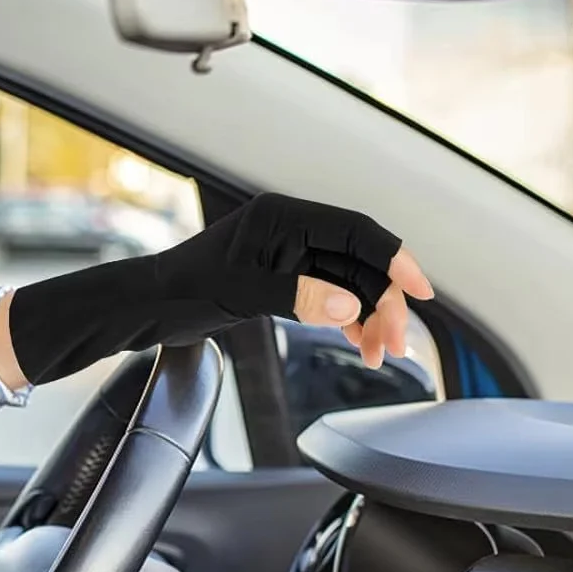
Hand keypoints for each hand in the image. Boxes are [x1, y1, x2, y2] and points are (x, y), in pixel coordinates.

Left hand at [4, 192, 433, 385]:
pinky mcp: (285, 277)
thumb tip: (349, 305)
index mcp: (284, 217)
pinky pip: (331, 295)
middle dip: (383, 303)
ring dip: (368, 317)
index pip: (357, 232)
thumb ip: (297, 297)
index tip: (421, 292)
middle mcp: (292, 229)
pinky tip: (358, 344)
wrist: (151, 304)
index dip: (396, 260)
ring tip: (376, 355)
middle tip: (392, 345)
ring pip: (350, 282)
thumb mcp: (241, 292)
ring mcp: (290, 253)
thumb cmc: (185, 289)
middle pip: (360, 262)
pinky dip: (347, 319)